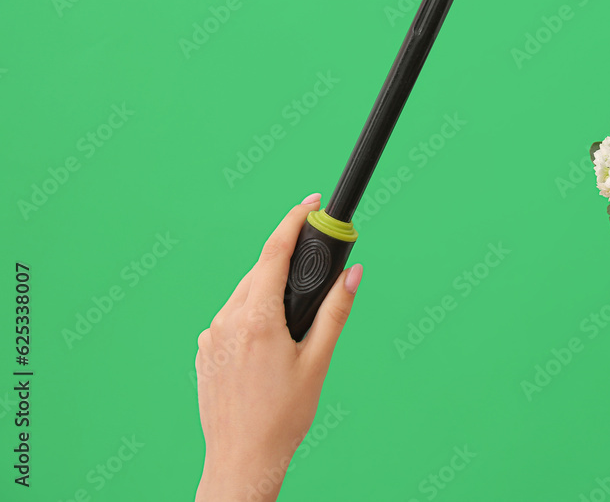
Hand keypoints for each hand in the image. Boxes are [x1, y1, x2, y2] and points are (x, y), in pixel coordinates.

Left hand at [195, 193, 362, 501]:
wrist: (242, 458)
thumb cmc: (283, 416)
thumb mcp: (318, 361)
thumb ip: (335, 312)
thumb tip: (353, 273)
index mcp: (257, 318)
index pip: (273, 252)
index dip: (293, 221)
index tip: (310, 203)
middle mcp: (226, 320)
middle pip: (259, 270)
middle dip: (285, 260)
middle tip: (313, 260)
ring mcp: (210, 336)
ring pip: (244, 294)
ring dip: (268, 290)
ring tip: (294, 317)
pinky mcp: (204, 352)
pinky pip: (231, 318)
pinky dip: (251, 314)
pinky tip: (269, 342)